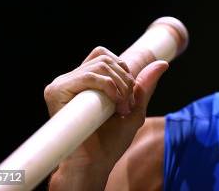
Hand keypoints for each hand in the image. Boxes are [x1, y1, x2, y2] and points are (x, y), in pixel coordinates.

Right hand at [44, 46, 167, 177]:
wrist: (95, 163)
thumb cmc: (111, 142)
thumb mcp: (135, 109)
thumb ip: (145, 86)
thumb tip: (162, 64)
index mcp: (85, 82)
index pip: (103, 55)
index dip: (121, 68)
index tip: (129, 94)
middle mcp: (72, 81)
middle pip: (104, 58)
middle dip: (125, 79)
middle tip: (127, 105)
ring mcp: (63, 85)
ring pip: (100, 65)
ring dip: (119, 85)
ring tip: (121, 108)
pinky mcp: (56, 93)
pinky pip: (88, 76)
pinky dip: (107, 86)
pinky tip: (113, 104)